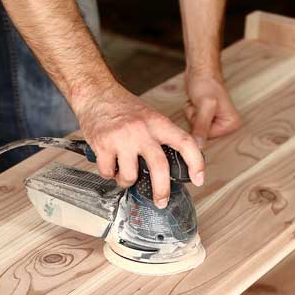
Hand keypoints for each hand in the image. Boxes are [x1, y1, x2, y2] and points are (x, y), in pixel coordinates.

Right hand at [73, 82, 203, 208]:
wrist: (95, 92)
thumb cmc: (122, 106)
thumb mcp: (148, 116)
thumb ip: (159, 137)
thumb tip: (168, 167)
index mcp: (158, 123)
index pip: (185, 142)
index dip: (196, 163)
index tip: (199, 179)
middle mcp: (141, 131)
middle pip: (159, 166)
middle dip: (162, 190)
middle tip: (161, 201)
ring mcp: (122, 139)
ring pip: (130, 176)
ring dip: (126, 182)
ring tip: (124, 175)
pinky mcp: (103, 145)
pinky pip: (108, 173)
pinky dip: (109, 174)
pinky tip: (109, 165)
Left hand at [184, 69, 241, 145]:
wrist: (200, 70)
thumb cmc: (207, 82)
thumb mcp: (205, 106)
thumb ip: (202, 127)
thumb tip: (199, 146)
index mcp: (232, 124)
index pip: (210, 137)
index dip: (201, 125)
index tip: (204, 111)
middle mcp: (225, 124)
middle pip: (202, 135)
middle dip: (195, 120)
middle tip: (200, 106)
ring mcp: (215, 121)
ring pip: (195, 129)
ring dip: (192, 116)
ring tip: (198, 103)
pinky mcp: (205, 117)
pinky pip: (192, 123)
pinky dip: (190, 113)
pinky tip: (196, 103)